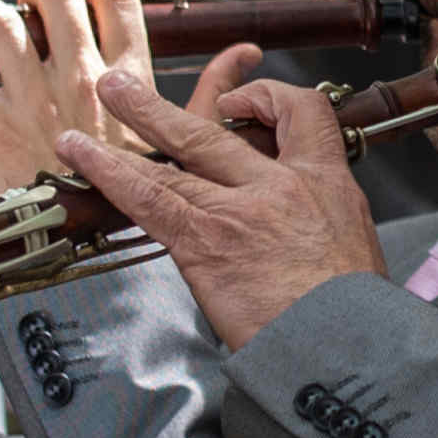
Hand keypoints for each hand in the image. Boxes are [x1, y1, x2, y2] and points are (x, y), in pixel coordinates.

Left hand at [48, 49, 388, 349]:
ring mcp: (240, 210)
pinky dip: (109, 169)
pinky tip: (80, 151)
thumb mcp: (357, 246)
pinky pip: (148, 196)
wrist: (348, 350)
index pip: (303, 112)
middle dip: (171, 104)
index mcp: (327, 183)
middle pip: (221, 127)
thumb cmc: (356, 316)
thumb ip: (320, 221)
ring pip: (177, 149)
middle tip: (134, 86)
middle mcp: (281, 185)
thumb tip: (299, 227)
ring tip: (108, 91)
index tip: (240, 102)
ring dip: (136, 116)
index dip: (268, 98)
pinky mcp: (206, 242)